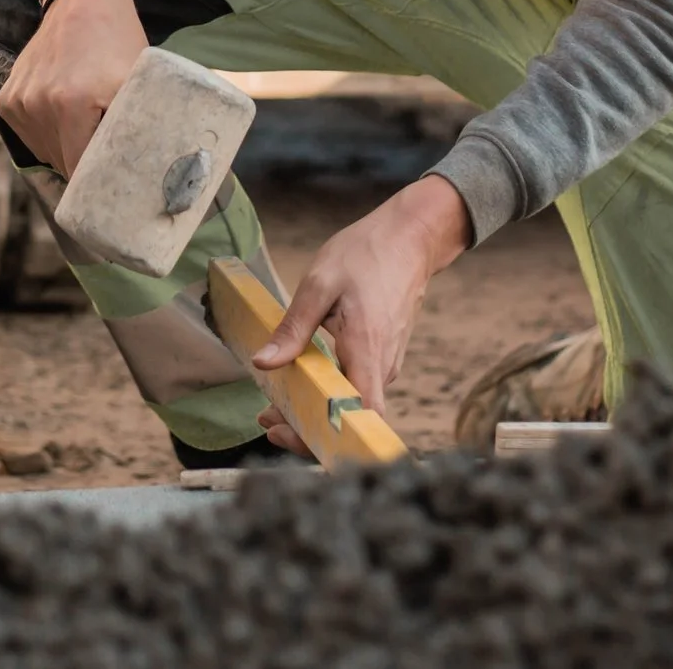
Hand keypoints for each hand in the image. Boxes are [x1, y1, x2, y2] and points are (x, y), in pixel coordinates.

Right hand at [0, 0, 142, 174]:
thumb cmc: (118, 42)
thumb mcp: (137, 82)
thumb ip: (138, 126)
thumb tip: (145, 171)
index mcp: (71, 104)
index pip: (79, 169)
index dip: (96, 178)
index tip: (112, 180)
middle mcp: (37, 104)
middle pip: (61, 162)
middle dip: (83, 161)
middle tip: (104, 144)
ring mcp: (18, 100)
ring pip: (44, 151)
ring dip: (64, 146)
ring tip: (85, 121)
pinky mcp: (7, 98)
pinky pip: (28, 135)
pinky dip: (46, 132)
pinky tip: (63, 111)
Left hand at [251, 174, 471, 456]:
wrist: (410, 239)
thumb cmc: (366, 254)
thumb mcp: (318, 284)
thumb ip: (293, 328)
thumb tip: (263, 363)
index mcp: (366, 347)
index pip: (357, 413)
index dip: (325, 433)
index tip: (286, 432)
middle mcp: (383, 364)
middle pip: (351, 418)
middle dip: (308, 430)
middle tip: (267, 423)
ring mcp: (387, 362)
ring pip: (354, 406)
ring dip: (317, 414)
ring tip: (274, 407)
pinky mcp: (384, 357)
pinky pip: (358, 389)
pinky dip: (330, 396)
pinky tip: (301, 385)